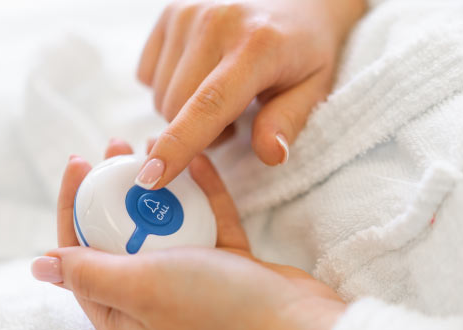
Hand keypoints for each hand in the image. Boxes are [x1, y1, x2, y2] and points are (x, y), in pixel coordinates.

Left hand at [32, 139, 346, 329]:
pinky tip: (197, 160)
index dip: (73, 205)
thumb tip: (39, 266)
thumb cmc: (218, 312)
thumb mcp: (142, 289)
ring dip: (158, 187)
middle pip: (119, 234)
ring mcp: (190, 283)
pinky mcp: (225, 267)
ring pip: (163, 225)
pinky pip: (206, 222)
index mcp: (119, 314)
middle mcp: (150, 299)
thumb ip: (89, 273)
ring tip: (152, 143)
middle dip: (113, 188)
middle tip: (115, 145)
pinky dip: (200, 193)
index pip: (78, 254)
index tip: (78, 161)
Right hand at [134, 0, 366, 189]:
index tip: (151, 179)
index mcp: (257, 46)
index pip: (210, 104)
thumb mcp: (314, 89)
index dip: (179, 146)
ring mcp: (189, 13)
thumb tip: (271, 155)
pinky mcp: (172, 12)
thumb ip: (288, 122)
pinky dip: (168, 87)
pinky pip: (148, 74)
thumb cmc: (306, 50)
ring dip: (184, 111)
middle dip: (198, 133)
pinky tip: (200, 75)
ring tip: (221, 94)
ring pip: (159, 96)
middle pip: (176, 110)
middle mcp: (216, 22)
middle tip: (235, 120)